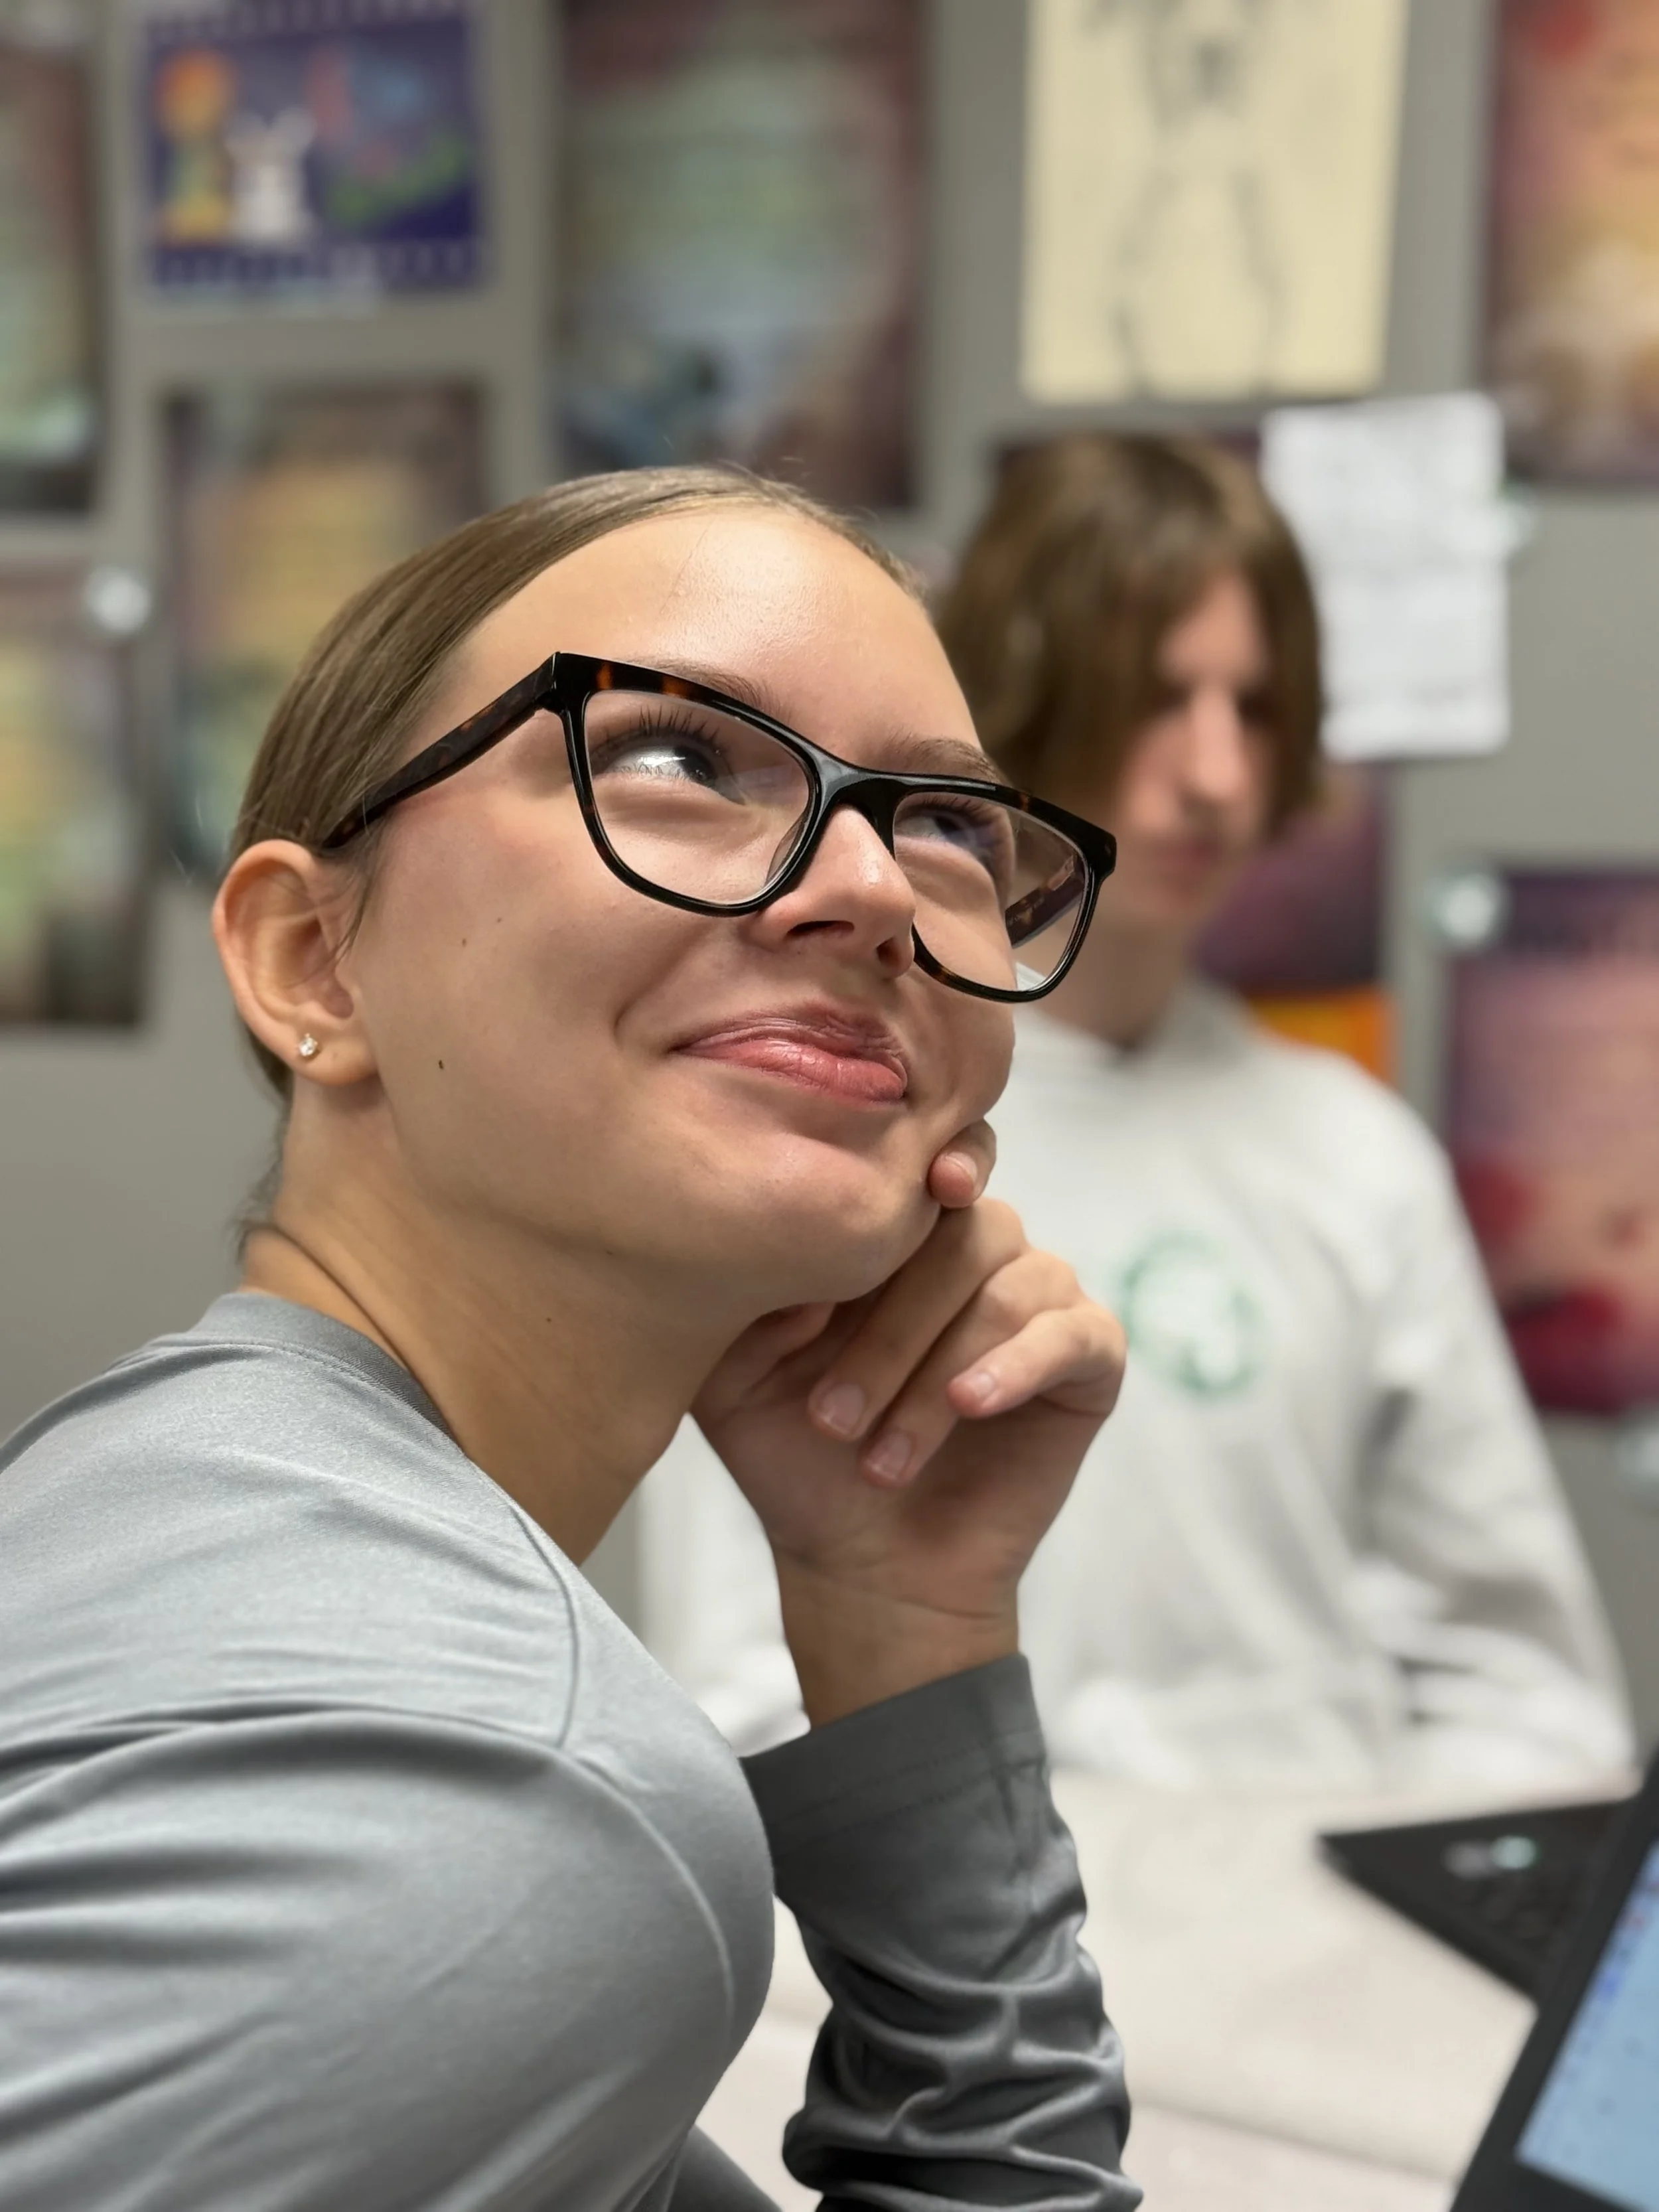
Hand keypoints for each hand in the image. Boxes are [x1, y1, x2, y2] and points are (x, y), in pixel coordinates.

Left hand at [692, 1143, 1125, 1725]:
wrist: (863, 1564)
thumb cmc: (800, 1458)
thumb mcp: (739, 1378)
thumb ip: (752, 1305)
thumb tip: (809, 1254)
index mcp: (902, 1231)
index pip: (926, 1162)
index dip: (933, 1158)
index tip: (928, 1183)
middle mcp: (978, 1247)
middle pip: (961, 1234)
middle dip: (889, 1331)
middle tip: (831, 1419)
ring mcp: (1041, 1296)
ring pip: (1007, 1290)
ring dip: (932, 1374)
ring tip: (879, 1457)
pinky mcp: (1089, 1358)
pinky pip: (1073, 1335)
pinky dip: (1019, 1365)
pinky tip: (971, 1403)